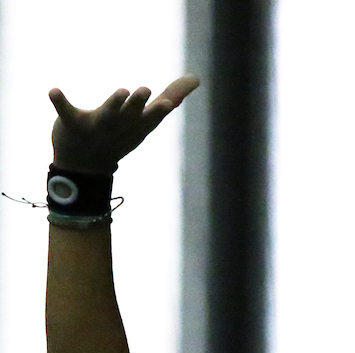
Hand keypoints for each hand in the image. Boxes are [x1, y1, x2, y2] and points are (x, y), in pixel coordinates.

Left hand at [49, 74, 199, 175]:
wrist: (85, 168)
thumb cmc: (120, 137)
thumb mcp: (147, 120)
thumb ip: (172, 96)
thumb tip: (197, 77)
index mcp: (137, 125)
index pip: (151, 117)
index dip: (158, 110)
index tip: (168, 102)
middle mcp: (120, 126)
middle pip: (130, 115)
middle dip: (136, 105)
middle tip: (144, 90)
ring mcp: (97, 128)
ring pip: (106, 115)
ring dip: (113, 105)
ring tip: (120, 91)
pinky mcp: (72, 125)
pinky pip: (65, 112)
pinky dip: (59, 102)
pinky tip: (53, 91)